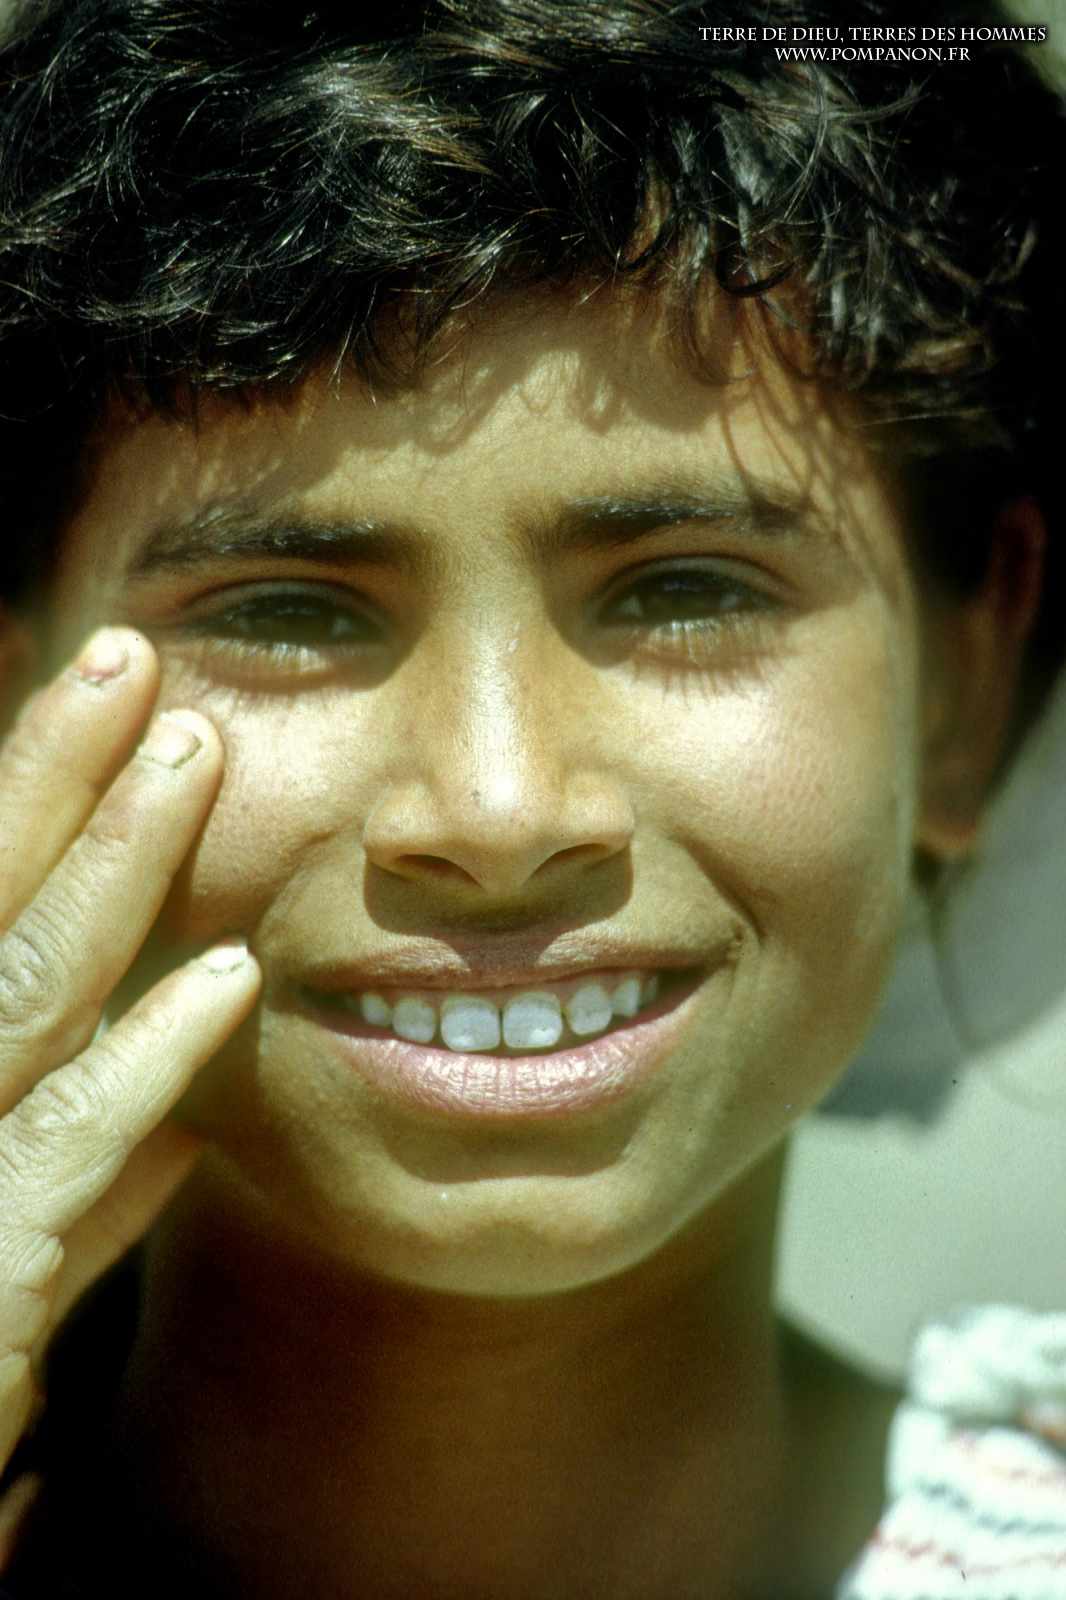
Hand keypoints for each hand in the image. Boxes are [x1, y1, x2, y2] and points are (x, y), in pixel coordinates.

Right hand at [0, 627, 260, 1558]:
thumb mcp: (24, 1253)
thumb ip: (88, 1180)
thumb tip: (182, 1129)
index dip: (35, 798)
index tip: (112, 699)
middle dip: (49, 777)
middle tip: (127, 653)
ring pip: (13, 994)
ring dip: (106, 867)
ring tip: (186, 747)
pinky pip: (54, 1159)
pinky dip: (141, 1066)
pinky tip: (226, 983)